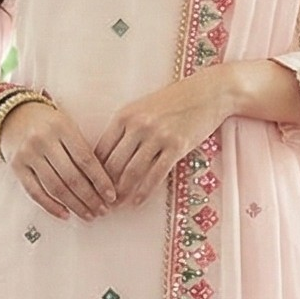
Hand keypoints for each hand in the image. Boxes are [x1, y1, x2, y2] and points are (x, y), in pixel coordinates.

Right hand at [0, 99, 117, 220]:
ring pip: (55, 187)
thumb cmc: (47, 123)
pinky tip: (65, 214)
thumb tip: (103, 183)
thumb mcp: (67, 126)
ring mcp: (28, 154)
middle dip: (90, 198)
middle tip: (103, 210)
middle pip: (71, 176)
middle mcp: (43, 140)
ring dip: (74, 205)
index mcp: (62, 127)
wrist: (12, 115)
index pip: (86, 159)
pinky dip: (51, 206)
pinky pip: (35, 192)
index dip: (100, 180)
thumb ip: (82, 149)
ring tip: (88, 215)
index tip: (111, 195)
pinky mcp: (16, 167)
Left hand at [94, 70, 229, 206]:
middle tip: (100, 202)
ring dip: (122, 193)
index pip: (101, 150)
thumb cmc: (174, 100)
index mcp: (124, 115)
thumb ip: (126, 128)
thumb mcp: (142, 108)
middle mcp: (138, 125)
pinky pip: (155, 175)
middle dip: (105, 187)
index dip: (94, 173)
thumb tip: (110, 158)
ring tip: (116, 206)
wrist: (208, 92)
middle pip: (113, 164)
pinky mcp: (176, 147)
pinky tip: (137, 202)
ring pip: (132, 172)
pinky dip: (144, 192)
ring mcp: (158, 136)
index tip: (91, 187)